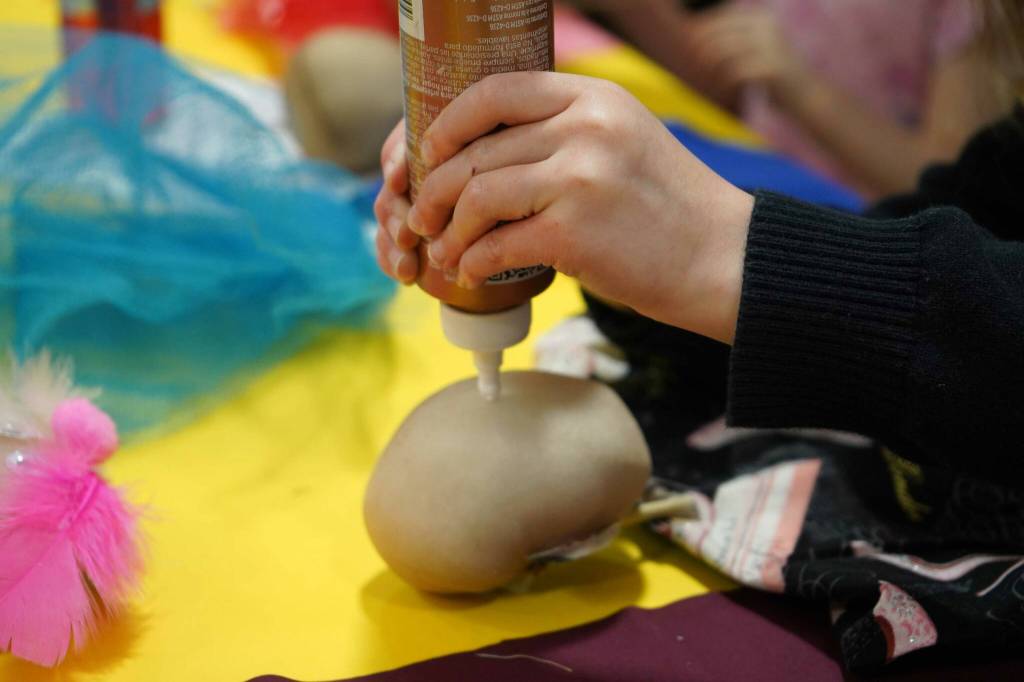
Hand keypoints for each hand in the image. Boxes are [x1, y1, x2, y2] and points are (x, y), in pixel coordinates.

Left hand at [376, 71, 752, 343]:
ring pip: (476, 197)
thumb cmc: (668, 208)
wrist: (723, 257)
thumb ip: (568, 132)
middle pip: (475, 151)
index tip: (427, 153)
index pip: (496, 90)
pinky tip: (470, 273)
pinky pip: (496, 245)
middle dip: (433, 188)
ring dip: (447, 230)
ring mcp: (579, 178)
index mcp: (592, 98)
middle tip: (421, 216)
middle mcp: (584, 128)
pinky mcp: (574, 232)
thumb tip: (489, 152)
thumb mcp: (624, 140)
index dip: (448, 122)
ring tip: (441, 250)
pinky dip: (472, 262)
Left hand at [691, 7, 808, 107]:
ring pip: (723, 53)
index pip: (721, 18)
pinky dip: (724, 84)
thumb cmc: (775, 77)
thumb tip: (693, 36)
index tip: (690, 47)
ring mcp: (770, 45)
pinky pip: (734, 73)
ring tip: (706, 82)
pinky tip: (723, 92)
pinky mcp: (771, 67)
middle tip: (694, 67)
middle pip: (718, 34)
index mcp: (762, 17)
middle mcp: (766, 26)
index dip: (701, 32)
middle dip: (701, 50)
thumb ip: (733, 40)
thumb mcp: (756, 50)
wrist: (808, 96)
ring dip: (710, 69)